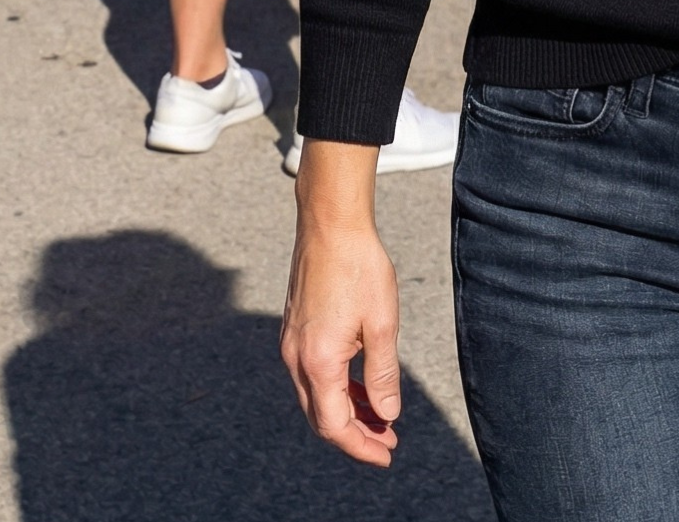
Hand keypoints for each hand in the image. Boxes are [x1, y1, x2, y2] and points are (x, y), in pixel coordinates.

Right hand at [280, 142, 400, 466]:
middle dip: (354, 435)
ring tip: (379, 418)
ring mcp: (291, 344)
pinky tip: (359, 386)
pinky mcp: (294, 331)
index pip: (334, 425)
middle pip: (320, 418)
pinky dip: (335, 389)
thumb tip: (387, 413)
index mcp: (318, 361)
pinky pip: (311, 375)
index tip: (387, 454)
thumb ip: (383, 374)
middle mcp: (296, 358)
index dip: (361, 446)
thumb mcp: (382, 322)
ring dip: (345, 412)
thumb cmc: (360, 266)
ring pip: (315, 398)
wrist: (330, 224)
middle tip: (387, 441)